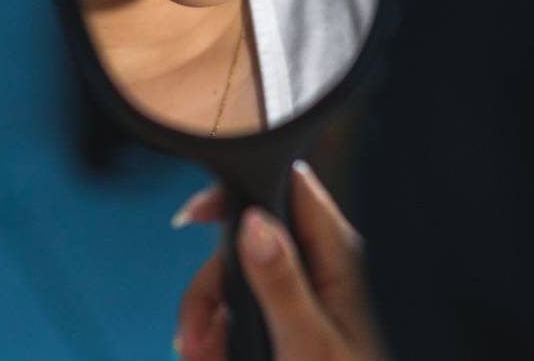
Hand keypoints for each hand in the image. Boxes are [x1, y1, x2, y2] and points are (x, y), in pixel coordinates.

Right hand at [171, 161, 385, 360]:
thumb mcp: (308, 343)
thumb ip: (281, 281)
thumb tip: (254, 222)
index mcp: (337, 257)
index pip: (289, 189)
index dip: (241, 190)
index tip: (196, 217)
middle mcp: (322, 269)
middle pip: (249, 243)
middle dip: (212, 286)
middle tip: (196, 336)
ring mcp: (306, 296)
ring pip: (240, 282)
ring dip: (209, 319)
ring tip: (202, 356)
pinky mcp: (292, 323)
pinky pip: (246, 313)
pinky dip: (221, 335)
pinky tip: (210, 357)